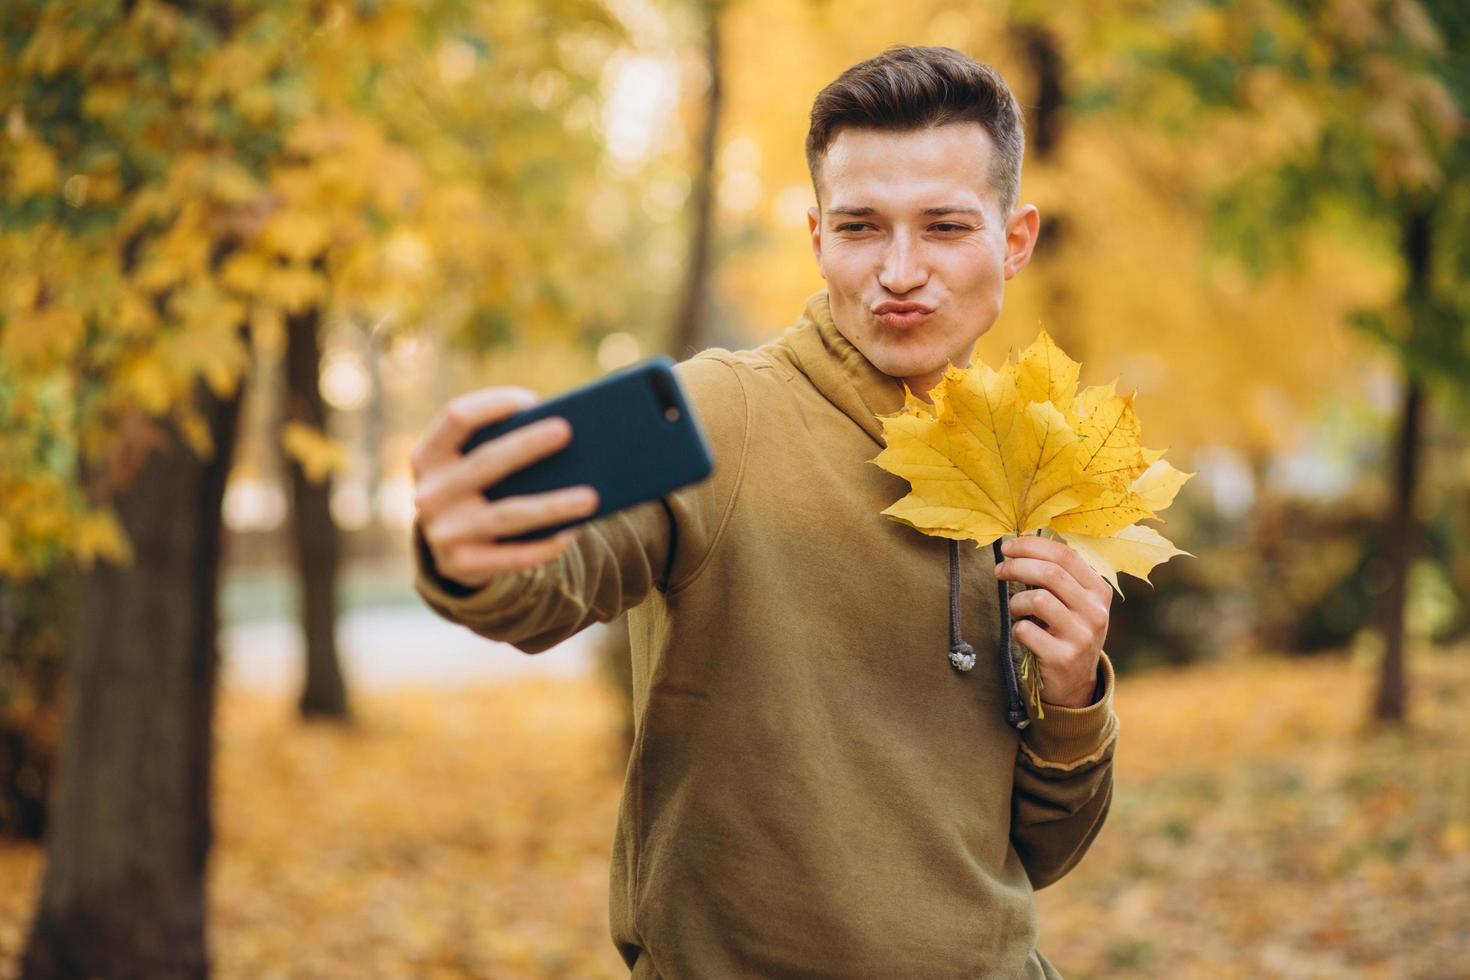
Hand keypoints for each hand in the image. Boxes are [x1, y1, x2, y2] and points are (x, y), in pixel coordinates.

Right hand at [411, 387, 599, 590]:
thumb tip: (566, 432)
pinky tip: (574, 531)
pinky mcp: (461, 566)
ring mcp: (442, 533)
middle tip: (567, 431)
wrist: (450, 547)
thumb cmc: (477, 487)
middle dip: (527, 445)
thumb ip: (501, 444)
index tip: (531, 400)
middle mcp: (428, 493)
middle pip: (485, 462)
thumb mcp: (471, 463)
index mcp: (428, 455)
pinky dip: (545, 544)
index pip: (455, 418)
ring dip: (552, 505)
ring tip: (591, 497)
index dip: (491, 404)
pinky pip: (513, 556)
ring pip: (508, 515)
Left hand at [993, 534, 1110, 707]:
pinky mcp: (1062, 658)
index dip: (1032, 546)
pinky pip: (1026, 630)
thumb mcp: (1074, 604)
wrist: (1075, 684)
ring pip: (1037, 599)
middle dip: (1017, 566)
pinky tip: (1024, 634)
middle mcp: (1095, 612)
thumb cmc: (1067, 633)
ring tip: (1017, 610)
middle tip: (999, 570)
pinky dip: (1017, 628)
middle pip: (1050, 573)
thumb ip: (1058, 576)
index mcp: (1099, 591)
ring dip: (1016, 602)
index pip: (1066, 555)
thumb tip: (1020, 544)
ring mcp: (1081, 636)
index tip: (1008, 547)